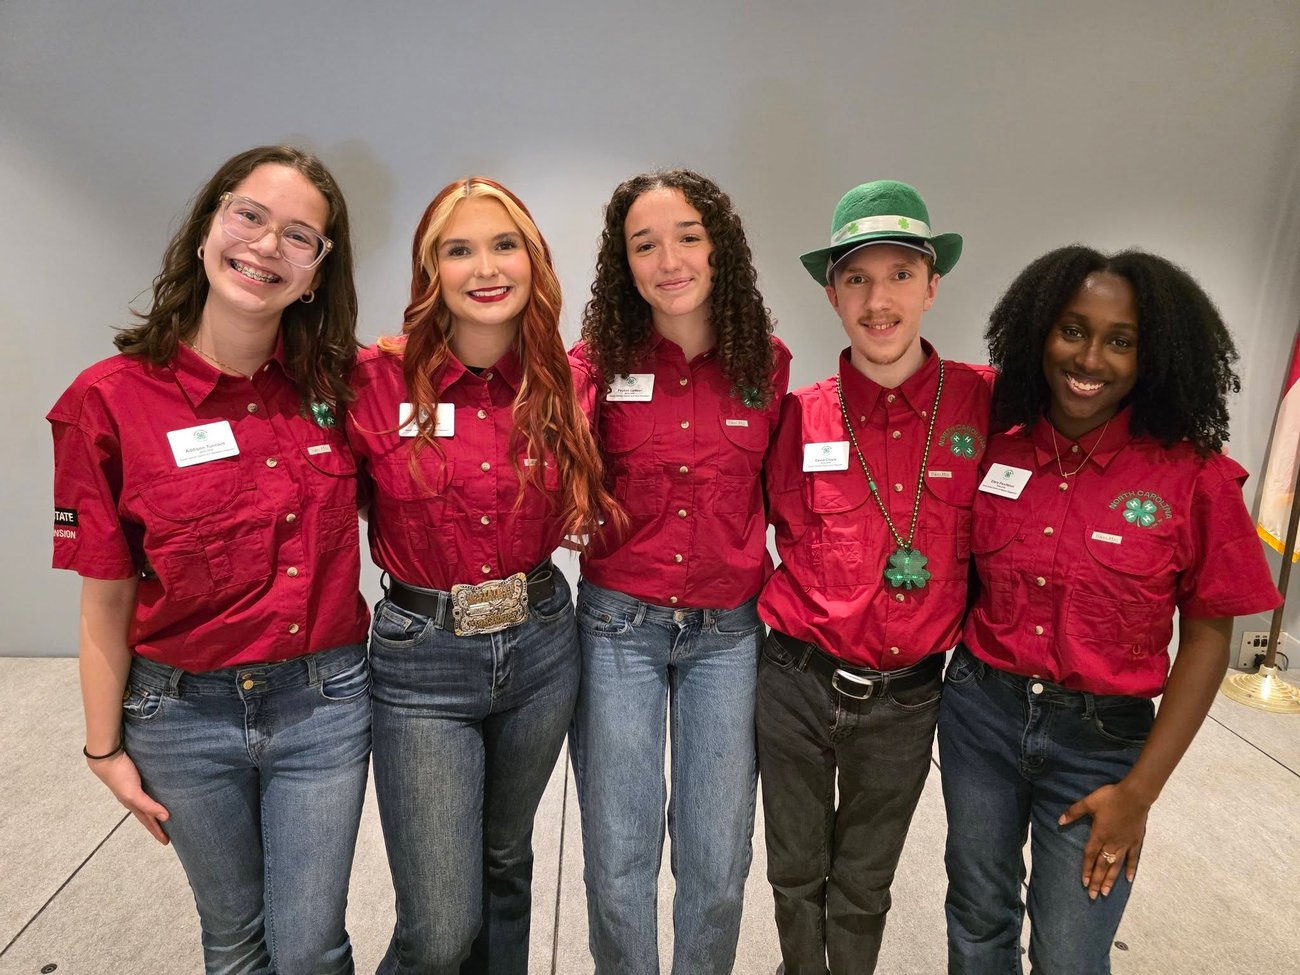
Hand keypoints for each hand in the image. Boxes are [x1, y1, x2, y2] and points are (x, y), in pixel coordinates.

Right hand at [87, 751, 170, 844]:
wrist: (108, 757)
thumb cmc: (119, 776)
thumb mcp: (133, 794)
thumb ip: (148, 806)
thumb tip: (166, 817)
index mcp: (133, 804)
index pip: (148, 821)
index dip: (157, 831)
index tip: (166, 842)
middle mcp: (135, 797)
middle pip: (149, 813)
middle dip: (158, 824)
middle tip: (171, 832)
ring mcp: (137, 787)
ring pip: (150, 802)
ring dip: (157, 809)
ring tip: (168, 814)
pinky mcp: (141, 775)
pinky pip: (151, 789)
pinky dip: (157, 795)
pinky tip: (163, 792)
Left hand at [1058, 781, 1149, 899]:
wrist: (1135, 795)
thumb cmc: (1110, 798)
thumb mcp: (1089, 802)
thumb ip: (1074, 812)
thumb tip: (1059, 821)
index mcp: (1099, 835)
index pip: (1090, 856)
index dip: (1085, 869)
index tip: (1083, 883)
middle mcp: (1112, 843)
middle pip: (1102, 865)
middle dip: (1096, 881)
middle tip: (1092, 896)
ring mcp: (1125, 843)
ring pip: (1116, 865)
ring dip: (1110, 880)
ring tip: (1105, 892)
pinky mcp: (1136, 841)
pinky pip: (1133, 858)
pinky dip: (1131, 869)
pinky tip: (1129, 880)